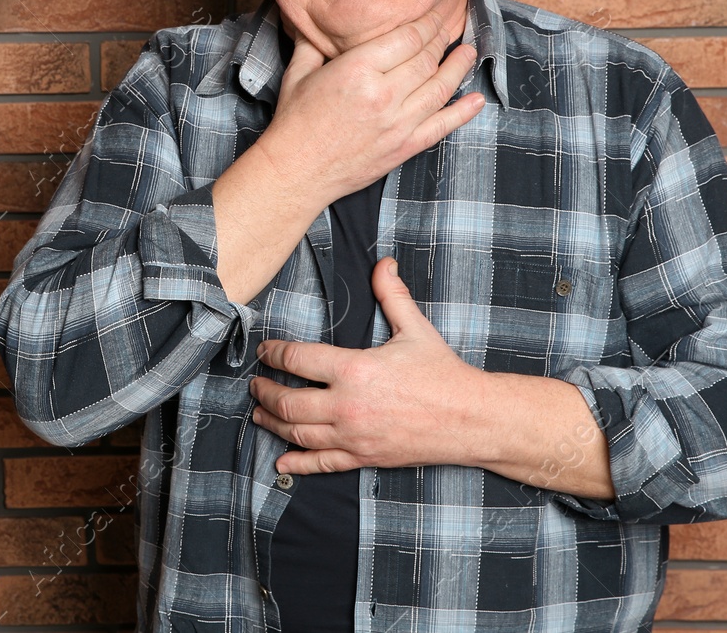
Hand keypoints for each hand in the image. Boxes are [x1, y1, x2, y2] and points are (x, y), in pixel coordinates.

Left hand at [249, 256, 485, 474]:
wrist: (470, 419)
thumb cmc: (442, 374)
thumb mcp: (415, 328)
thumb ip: (392, 294)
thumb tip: (384, 263)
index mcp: (355, 369)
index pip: (297, 359)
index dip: (273, 353)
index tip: (264, 351)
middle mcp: (347, 405)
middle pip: (288, 401)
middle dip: (265, 391)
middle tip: (255, 384)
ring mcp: (353, 436)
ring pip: (298, 433)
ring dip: (272, 422)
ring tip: (260, 412)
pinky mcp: (363, 457)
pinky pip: (322, 464)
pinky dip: (297, 464)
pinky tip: (281, 461)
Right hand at [255, 10, 483, 205]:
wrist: (296, 172)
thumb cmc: (294, 122)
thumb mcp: (298, 74)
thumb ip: (313, 44)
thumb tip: (314, 20)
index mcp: (357, 70)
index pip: (407, 38)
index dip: (426, 23)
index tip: (433, 15)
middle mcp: (383, 94)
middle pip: (427, 59)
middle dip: (442, 40)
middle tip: (449, 30)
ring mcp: (398, 123)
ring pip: (440, 87)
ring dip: (458, 67)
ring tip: (468, 52)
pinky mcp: (404, 147)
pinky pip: (443, 126)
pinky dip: (463, 112)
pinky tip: (476, 100)